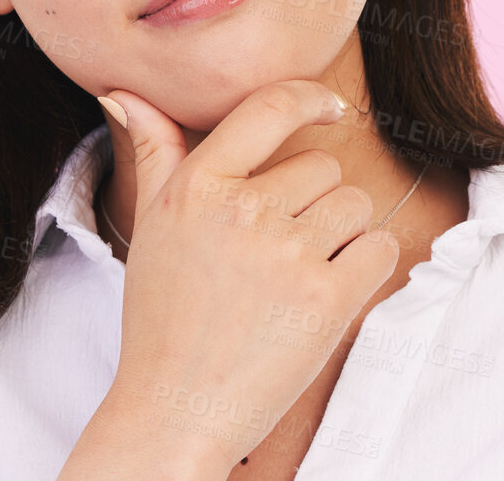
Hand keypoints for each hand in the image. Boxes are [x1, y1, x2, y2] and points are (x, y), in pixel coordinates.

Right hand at [57, 80, 402, 479]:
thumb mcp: (150, 228)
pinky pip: (380, 249)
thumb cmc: (163, 318)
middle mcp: (241, 211)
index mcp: (197, 186)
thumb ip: (154, 154)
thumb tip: (123, 93)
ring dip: (343, 235)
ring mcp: (286, 254)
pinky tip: (328, 293)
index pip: (269, 109)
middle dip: (314, 202)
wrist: (176, 409)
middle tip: (276, 254)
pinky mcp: (325, 299)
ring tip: (296, 277)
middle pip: (324, 167)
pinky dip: (367, 267)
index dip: (310, 98)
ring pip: (356, 205)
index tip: (331, 107)